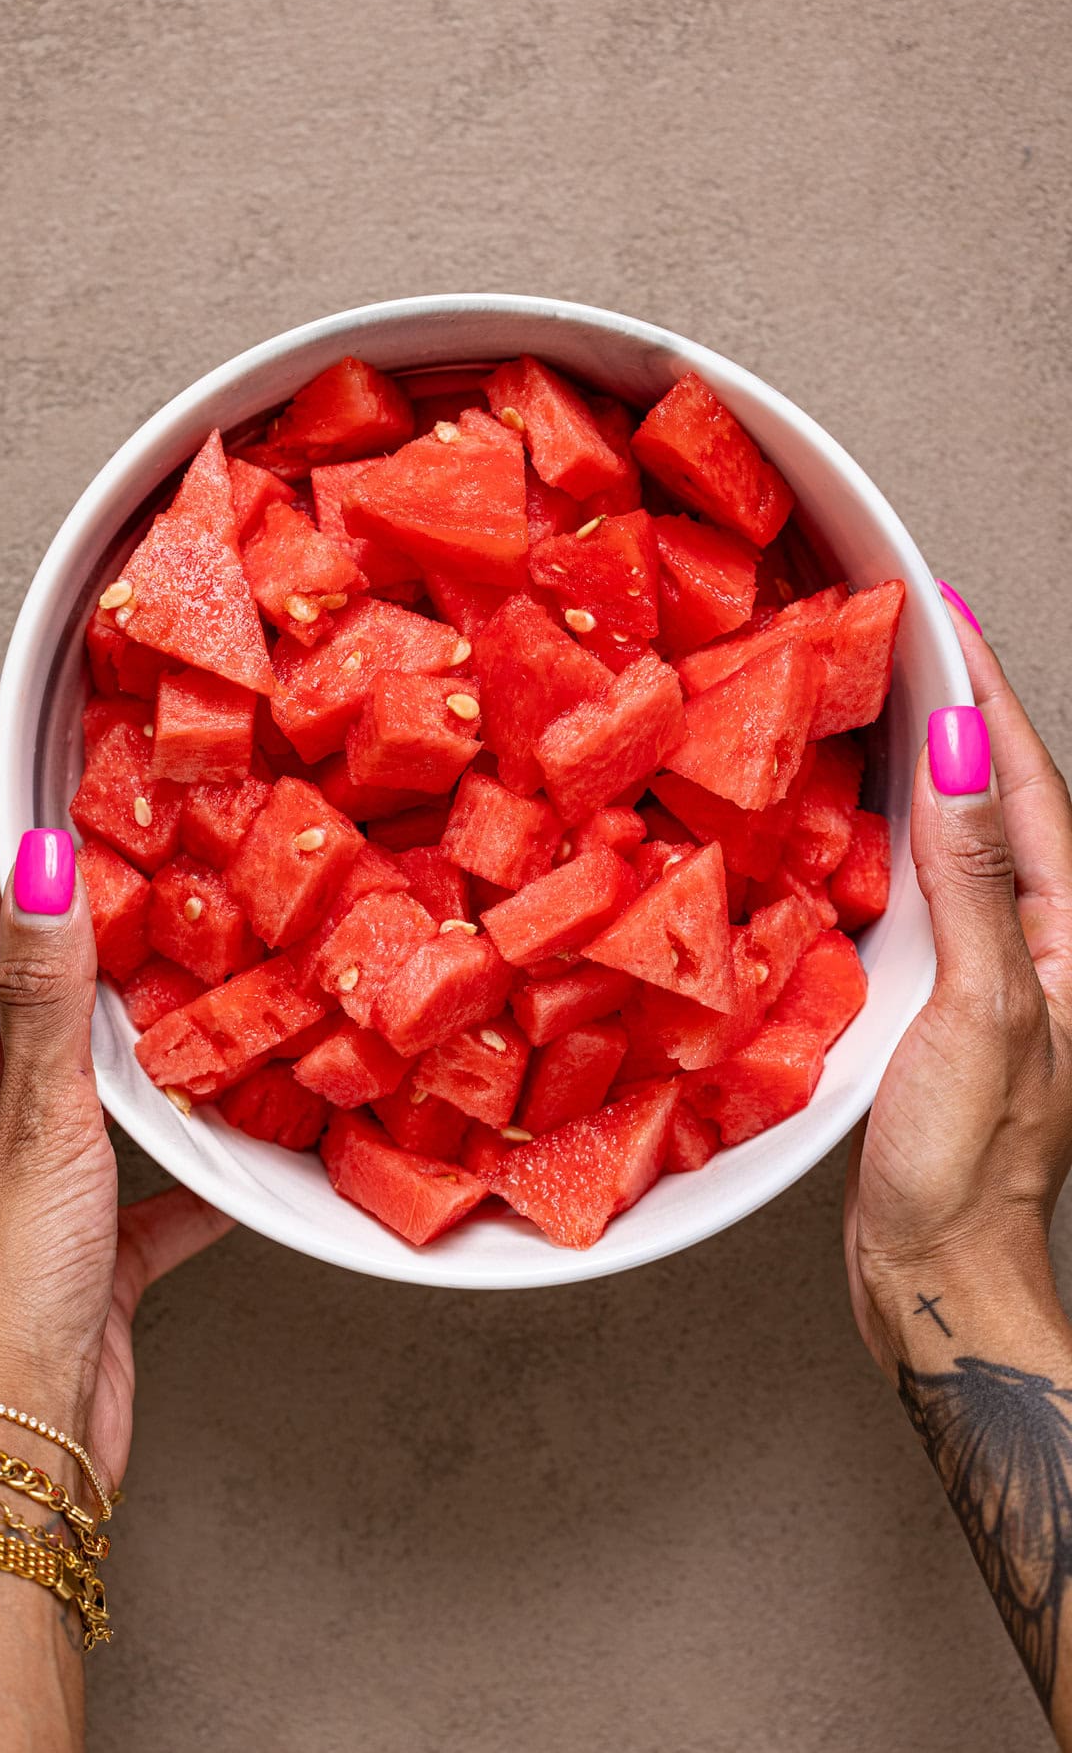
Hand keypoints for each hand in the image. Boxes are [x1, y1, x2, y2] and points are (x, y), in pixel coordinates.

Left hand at [0, 794, 232, 1499]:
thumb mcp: (38, 1127)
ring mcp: (24, 1187)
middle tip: (124, 867)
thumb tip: (44, 876)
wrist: (32, 1445)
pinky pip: (139, 1176)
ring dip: (128, 1042)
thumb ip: (50, 1003)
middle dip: (71, 941)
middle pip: (23, 1011)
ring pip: (84, 1087)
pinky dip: (182, 1159)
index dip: (1, 874)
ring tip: (180, 978)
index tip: (34, 799)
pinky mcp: (82, 1240)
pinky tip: (233, 1145)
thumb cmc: (10, 1293)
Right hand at [845, 599, 1071, 1373]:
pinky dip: (881, 840)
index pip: (1025, 787)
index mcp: (1069, 937)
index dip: (985, 697)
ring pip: (951, 842)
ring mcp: (986, 970)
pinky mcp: (934, 999)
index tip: (943, 619)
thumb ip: (976, 884)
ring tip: (870, 704)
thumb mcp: (980, 1011)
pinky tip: (845, 822)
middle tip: (898, 640)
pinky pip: (913, 892)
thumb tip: (956, 760)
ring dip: (914, 770)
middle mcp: (1035, 943)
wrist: (938, 1275)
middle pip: (994, 800)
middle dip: (952, 714)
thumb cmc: (970, 1166)